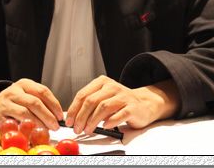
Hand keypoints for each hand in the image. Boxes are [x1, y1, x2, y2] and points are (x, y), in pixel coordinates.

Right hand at [0, 78, 63, 129]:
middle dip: (47, 116)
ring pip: (24, 113)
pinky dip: (23, 130)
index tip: (60, 115)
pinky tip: (30, 133)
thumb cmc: (14, 102)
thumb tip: (57, 115)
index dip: (54, 104)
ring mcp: (4, 104)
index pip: (43, 91)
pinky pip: (13, 124)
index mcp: (24, 84)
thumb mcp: (26, 95)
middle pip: (34, 103)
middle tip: (55, 126)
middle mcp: (13, 92)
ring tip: (45, 130)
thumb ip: (40, 101)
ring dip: (38, 123)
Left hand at [65, 76, 179, 134]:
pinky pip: (120, 114)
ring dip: (93, 121)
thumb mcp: (103, 98)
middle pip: (91, 101)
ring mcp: (123, 96)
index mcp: (102, 82)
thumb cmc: (120, 103)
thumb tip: (73, 117)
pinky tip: (105, 127)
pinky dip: (111, 121)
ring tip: (88, 130)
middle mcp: (112, 87)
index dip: (74, 109)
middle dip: (81, 117)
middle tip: (77, 129)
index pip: (83, 94)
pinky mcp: (132, 107)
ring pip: (103, 107)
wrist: (144, 104)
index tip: (69, 121)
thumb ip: (90, 105)